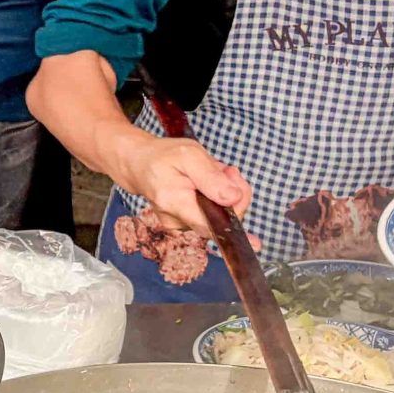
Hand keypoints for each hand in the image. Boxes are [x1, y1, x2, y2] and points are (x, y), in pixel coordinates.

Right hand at [118, 132, 253, 233]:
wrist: (138, 164)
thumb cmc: (162, 156)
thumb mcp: (190, 155)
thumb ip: (211, 177)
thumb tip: (233, 198)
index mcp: (174, 203)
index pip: (210, 227)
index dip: (234, 228)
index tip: (255, 237)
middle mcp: (176, 221)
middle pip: (220, 221)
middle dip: (234, 195)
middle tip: (228, 170)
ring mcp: (180, 224)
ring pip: (218, 216)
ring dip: (225, 194)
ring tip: (214, 172)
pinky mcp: (185, 223)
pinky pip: (210, 215)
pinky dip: (216, 199)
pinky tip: (209, 183)